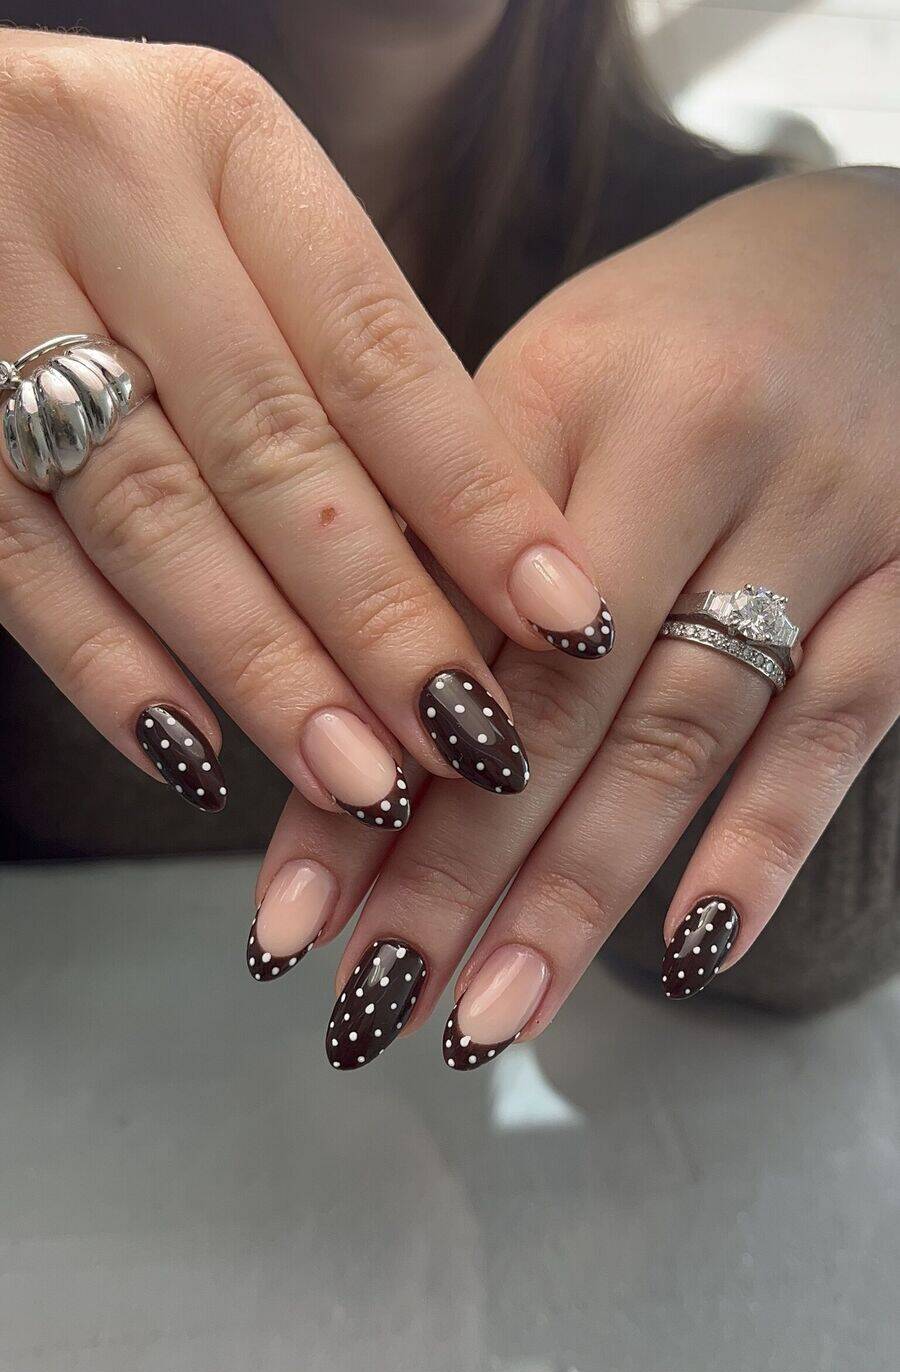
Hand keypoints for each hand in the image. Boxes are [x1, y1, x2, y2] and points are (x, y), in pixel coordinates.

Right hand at [0, 31, 607, 824]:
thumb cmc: (119, 192)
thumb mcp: (242, 218)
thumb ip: (340, 358)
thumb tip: (486, 563)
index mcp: (225, 147)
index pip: (378, 352)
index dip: (477, 499)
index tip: (565, 613)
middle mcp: (108, 203)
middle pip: (273, 448)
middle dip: (379, 616)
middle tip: (462, 739)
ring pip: (149, 517)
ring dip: (262, 666)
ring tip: (354, 775)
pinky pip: (19, 556)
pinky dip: (109, 667)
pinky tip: (194, 753)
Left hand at [251, 169, 898, 1058]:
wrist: (892, 259)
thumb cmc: (687, 337)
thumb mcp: (554, 386)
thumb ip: (454, 538)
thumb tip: (342, 734)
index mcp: (574, 389)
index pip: (441, 614)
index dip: (359, 775)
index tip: (290, 921)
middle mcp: (703, 447)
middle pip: (556, 696)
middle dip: (455, 870)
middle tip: (374, 1007)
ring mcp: (827, 518)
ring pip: (683, 733)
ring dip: (581, 890)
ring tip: (490, 1017)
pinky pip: (837, 729)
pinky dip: (760, 847)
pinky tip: (685, 955)